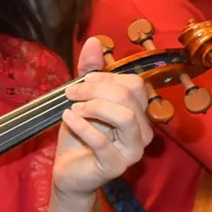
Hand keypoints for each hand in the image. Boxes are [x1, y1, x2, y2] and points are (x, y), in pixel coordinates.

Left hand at [53, 37, 153, 200]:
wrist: (68, 171)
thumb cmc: (78, 135)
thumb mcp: (81, 99)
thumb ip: (90, 72)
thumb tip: (94, 41)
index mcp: (139, 113)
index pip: (134, 84)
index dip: (106, 77)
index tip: (81, 82)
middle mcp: (143, 132)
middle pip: (128, 96)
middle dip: (94, 89)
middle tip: (70, 93)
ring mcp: (133, 151)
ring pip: (124, 116)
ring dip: (92, 106)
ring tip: (73, 109)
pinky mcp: (116, 166)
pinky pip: (102, 141)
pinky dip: (81, 125)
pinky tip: (68, 119)